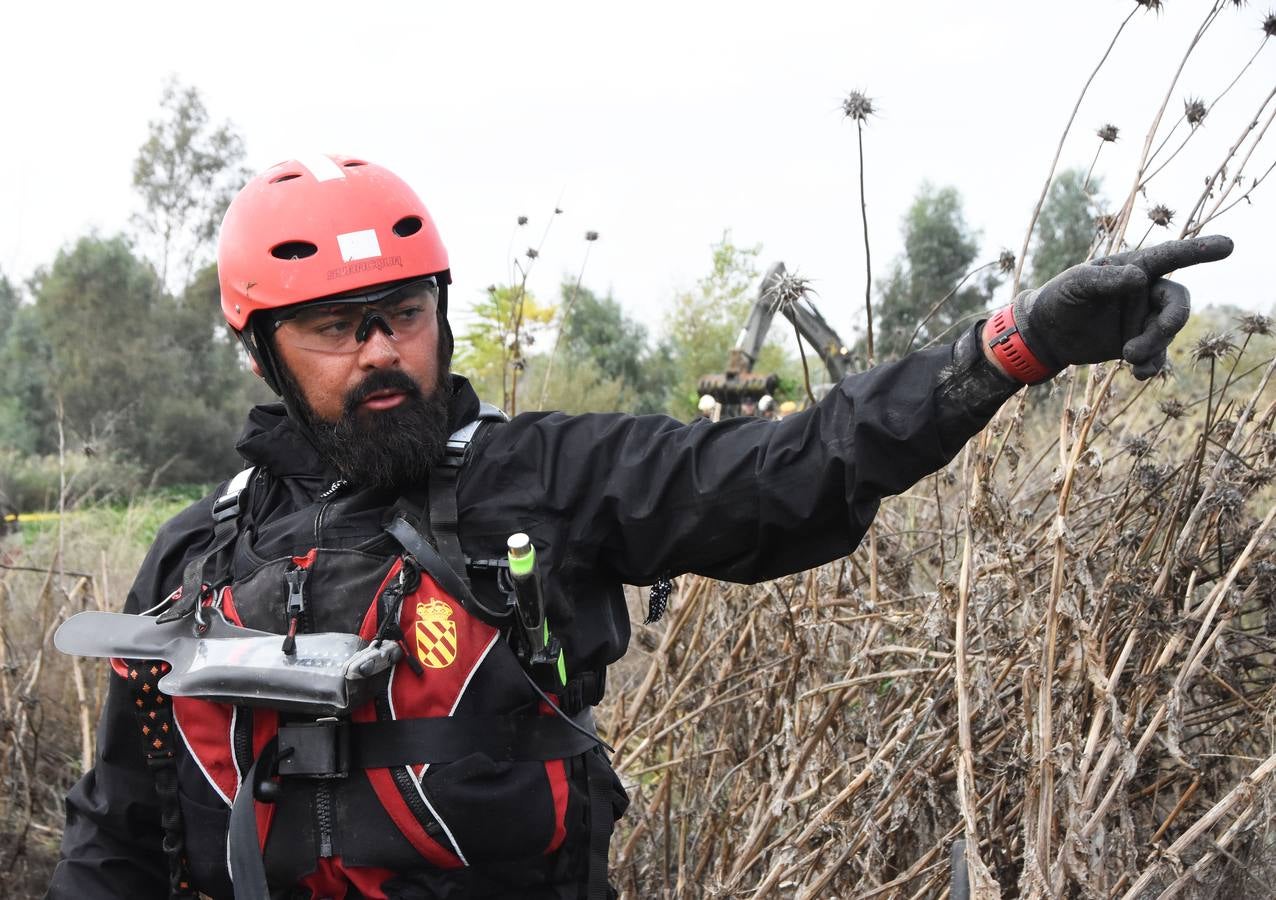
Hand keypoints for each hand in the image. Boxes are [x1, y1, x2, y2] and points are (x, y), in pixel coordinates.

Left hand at [1001, 235, 1233, 380]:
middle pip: (1177, 302)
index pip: (1170, 256)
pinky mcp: (1138, 343)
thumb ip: (1105, 279)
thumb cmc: (1058, 298)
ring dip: (1154, 345)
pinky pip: (1156, 355)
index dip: (1199, 251)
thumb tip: (1138, 278)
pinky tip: (1138, 375)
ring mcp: (1143, 319)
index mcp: (1134, 268)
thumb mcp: (1075, 285)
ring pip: (1167, 332)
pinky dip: (1152, 364)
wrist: (1045, 333)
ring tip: (1128, 357)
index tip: (1228, 245)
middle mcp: (1145, 291)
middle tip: (1154, 335)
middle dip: (1171, 321)